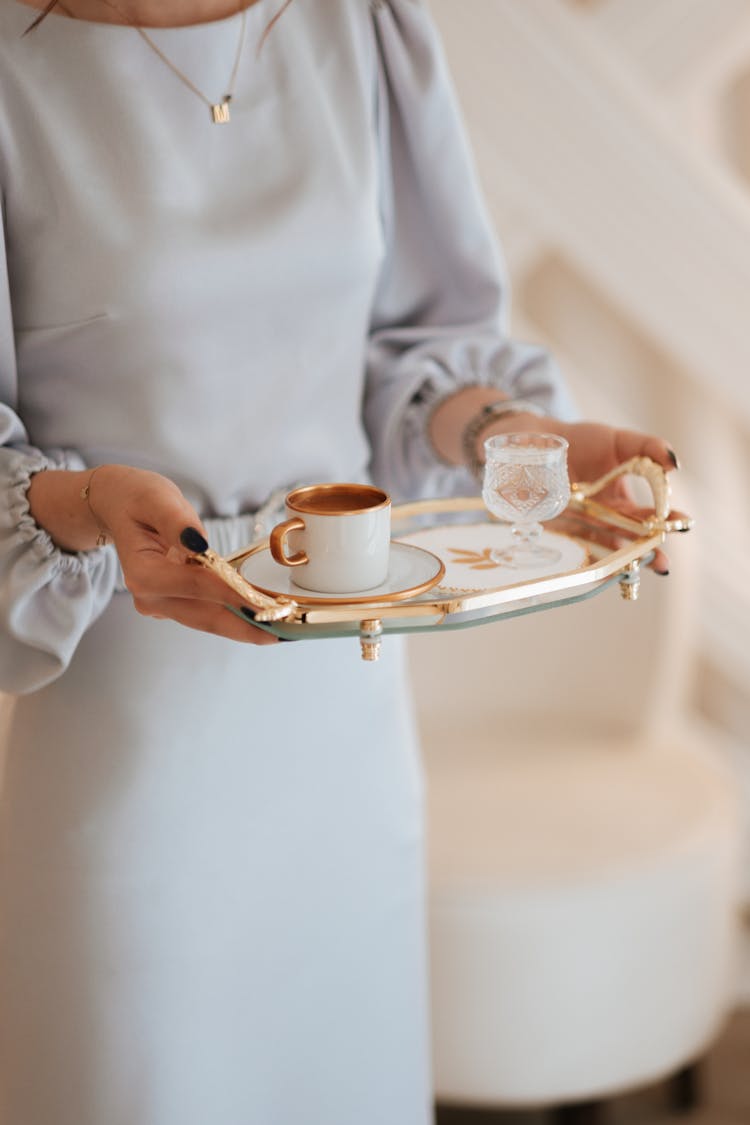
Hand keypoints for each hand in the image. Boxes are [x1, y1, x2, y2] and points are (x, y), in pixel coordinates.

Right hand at [28, 465, 277, 643]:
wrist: (117, 505)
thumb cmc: (137, 498)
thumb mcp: (157, 498)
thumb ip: (177, 522)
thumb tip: (200, 545)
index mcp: (144, 575)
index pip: (200, 587)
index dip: (236, 595)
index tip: (268, 605)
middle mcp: (150, 598)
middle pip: (208, 616)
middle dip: (248, 624)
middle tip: (287, 630)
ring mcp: (161, 605)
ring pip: (211, 620)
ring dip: (246, 624)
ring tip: (283, 627)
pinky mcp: (173, 603)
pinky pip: (209, 612)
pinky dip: (235, 614)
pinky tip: (263, 615)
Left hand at [546, 420, 678, 573]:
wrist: (539, 442)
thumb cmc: (584, 441)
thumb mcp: (619, 441)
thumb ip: (648, 447)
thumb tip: (675, 464)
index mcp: (622, 502)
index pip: (648, 516)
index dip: (666, 522)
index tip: (681, 524)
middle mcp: (604, 520)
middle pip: (629, 540)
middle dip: (648, 553)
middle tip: (663, 563)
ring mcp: (581, 528)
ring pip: (605, 550)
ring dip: (621, 563)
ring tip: (634, 573)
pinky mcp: (558, 532)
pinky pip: (575, 549)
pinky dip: (590, 563)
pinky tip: (602, 574)